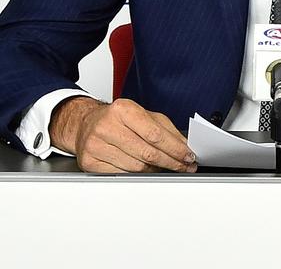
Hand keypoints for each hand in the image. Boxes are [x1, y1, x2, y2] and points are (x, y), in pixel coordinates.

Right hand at [51, 96, 195, 173]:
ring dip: (156, 170)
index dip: (175, 149)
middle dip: (171, 162)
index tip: (188, 156)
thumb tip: (185, 147)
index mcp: (123, 110)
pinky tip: (145, 170)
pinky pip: (122, 174)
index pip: (155, 135)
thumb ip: (167, 130)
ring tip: (165, 167)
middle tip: (184, 166)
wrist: (86, 123)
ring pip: (136, 167)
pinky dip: (137, 175)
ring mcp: (95, 145)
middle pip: (147, 153)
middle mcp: (107, 126)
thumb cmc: (118, 119)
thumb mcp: (145, 115)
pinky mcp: (89, 161)